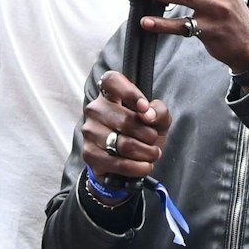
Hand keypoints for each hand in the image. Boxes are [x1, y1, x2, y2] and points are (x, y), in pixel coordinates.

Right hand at [81, 69, 173, 183]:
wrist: (128, 158)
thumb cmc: (143, 132)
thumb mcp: (158, 118)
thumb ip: (159, 111)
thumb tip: (148, 114)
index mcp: (110, 94)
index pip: (112, 80)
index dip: (130, 92)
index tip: (144, 107)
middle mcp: (95, 109)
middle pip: (125, 120)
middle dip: (148, 135)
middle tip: (154, 140)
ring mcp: (90, 131)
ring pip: (124, 144)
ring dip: (146, 152)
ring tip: (152, 154)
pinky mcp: (90, 153)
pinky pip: (118, 163)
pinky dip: (137, 167)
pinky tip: (145, 166)